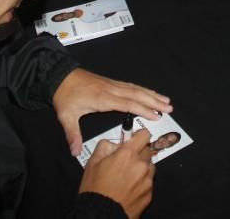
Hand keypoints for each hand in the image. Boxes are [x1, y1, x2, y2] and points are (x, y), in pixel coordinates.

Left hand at [52, 68, 171, 155]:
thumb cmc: (65, 96)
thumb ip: (73, 134)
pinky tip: (148, 92)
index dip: (143, 109)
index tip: (156, 116)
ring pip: (135, 89)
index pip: (128, 104)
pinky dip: (142, 89)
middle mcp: (111, 90)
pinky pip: (130, 86)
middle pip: (137, 94)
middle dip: (154, 101)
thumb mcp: (66, 116)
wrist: (60, 75)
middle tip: (170, 108)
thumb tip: (75, 152)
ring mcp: (112, 84)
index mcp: (103, 98)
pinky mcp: (110, 82)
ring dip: (151, 94)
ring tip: (166, 100)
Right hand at [79, 129, 154, 217]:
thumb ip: (106, 145)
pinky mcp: (149, 194)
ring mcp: (147, 180)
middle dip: (138, 153)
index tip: (134, 139)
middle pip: (147, 150)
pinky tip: (129, 188)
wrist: (100, 213)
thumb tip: (115, 143)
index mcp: (127, 154)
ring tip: (126, 176)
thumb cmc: (95, 190)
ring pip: (149, 166)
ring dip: (141, 168)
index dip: (138, 136)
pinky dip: (141, 182)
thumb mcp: (93, 161)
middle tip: (126, 160)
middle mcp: (140, 165)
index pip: (144, 135)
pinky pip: (148, 182)